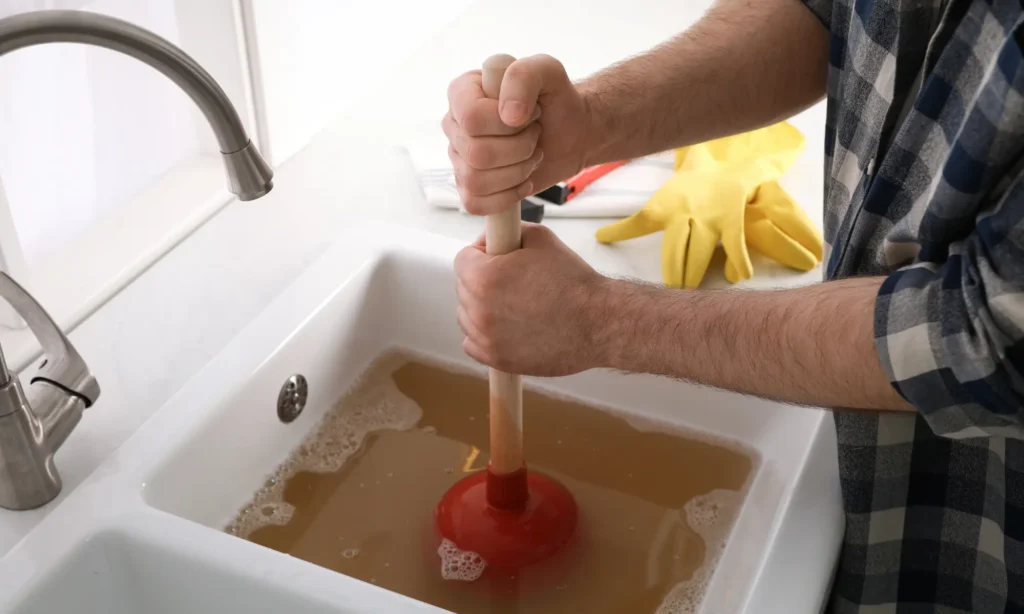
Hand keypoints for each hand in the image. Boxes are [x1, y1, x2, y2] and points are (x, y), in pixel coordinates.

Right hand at [443, 55, 590, 214]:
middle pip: (476, 153)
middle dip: (519, 149)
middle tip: (535, 136)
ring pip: (476, 181)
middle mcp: (454, 126)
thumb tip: (508, 115)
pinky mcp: (470, 188)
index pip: (472, 118)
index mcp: (462, 93)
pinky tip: (522, 180)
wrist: (570, 133)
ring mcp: (459, 159)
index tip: (530, 114)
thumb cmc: (555, 101)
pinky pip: (475, 203)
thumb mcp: (548, 71)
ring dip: (517, 171)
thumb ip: (524, 75)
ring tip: (531, 155)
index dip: (506, 123)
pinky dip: (507, 196)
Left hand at [455, 223, 605, 375]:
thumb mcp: (540, 238)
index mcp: (484, 277)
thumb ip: (507, 233)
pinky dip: (484, 335)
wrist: (598, 322)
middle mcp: (479, 309)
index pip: (462, 259)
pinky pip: (472, 343)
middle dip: (482, 281)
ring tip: (514, 306)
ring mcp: (486, 337)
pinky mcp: (496, 359)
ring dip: (482, 308)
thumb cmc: (573, 282)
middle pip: (464, 288)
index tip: (498, 259)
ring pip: (467, 316)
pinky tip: (507, 327)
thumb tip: (489, 240)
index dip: (482, 255)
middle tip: (512, 282)